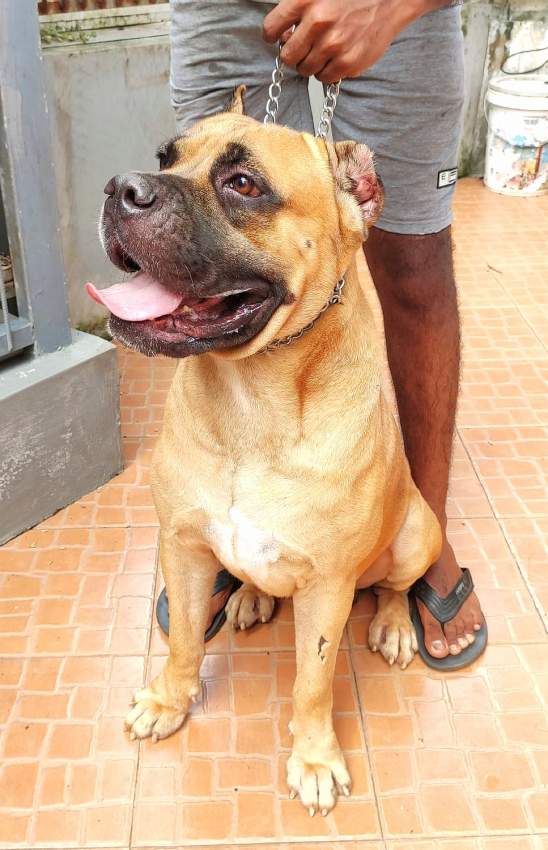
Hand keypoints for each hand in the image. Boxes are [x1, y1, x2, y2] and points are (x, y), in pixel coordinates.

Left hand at [263, 0, 428, 82]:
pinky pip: (325, 78)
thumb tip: (283, 33)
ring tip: (325, 49)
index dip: (273, 36)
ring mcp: (333, 45)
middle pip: (287, 56)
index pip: (271, 29)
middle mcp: (318, 22)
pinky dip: (328, 71)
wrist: (390, 0)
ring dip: (312, 63)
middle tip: (305, 47)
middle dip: (294, 54)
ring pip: (305, 70)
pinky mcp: (348, 62)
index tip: (278, 38)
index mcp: (306, 0)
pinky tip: (337, 56)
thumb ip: (298, 9)